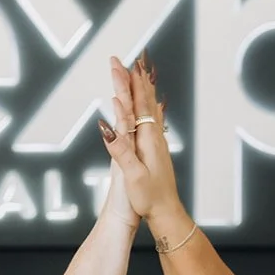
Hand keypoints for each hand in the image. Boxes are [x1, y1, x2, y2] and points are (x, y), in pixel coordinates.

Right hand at [95, 51, 182, 226]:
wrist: (167, 213)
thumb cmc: (149, 198)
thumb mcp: (132, 175)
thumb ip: (120, 149)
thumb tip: (107, 125)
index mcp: (148, 140)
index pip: (138, 105)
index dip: (129, 84)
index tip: (122, 64)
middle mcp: (155, 138)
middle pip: (144, 103)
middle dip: (134, 81)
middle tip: (127, 61)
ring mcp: (158, 144)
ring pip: (151, 110)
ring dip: (143, 91)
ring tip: (140, 75)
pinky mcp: (157, 151)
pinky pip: (153, 121)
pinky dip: (149, 107)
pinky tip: (153, 107)